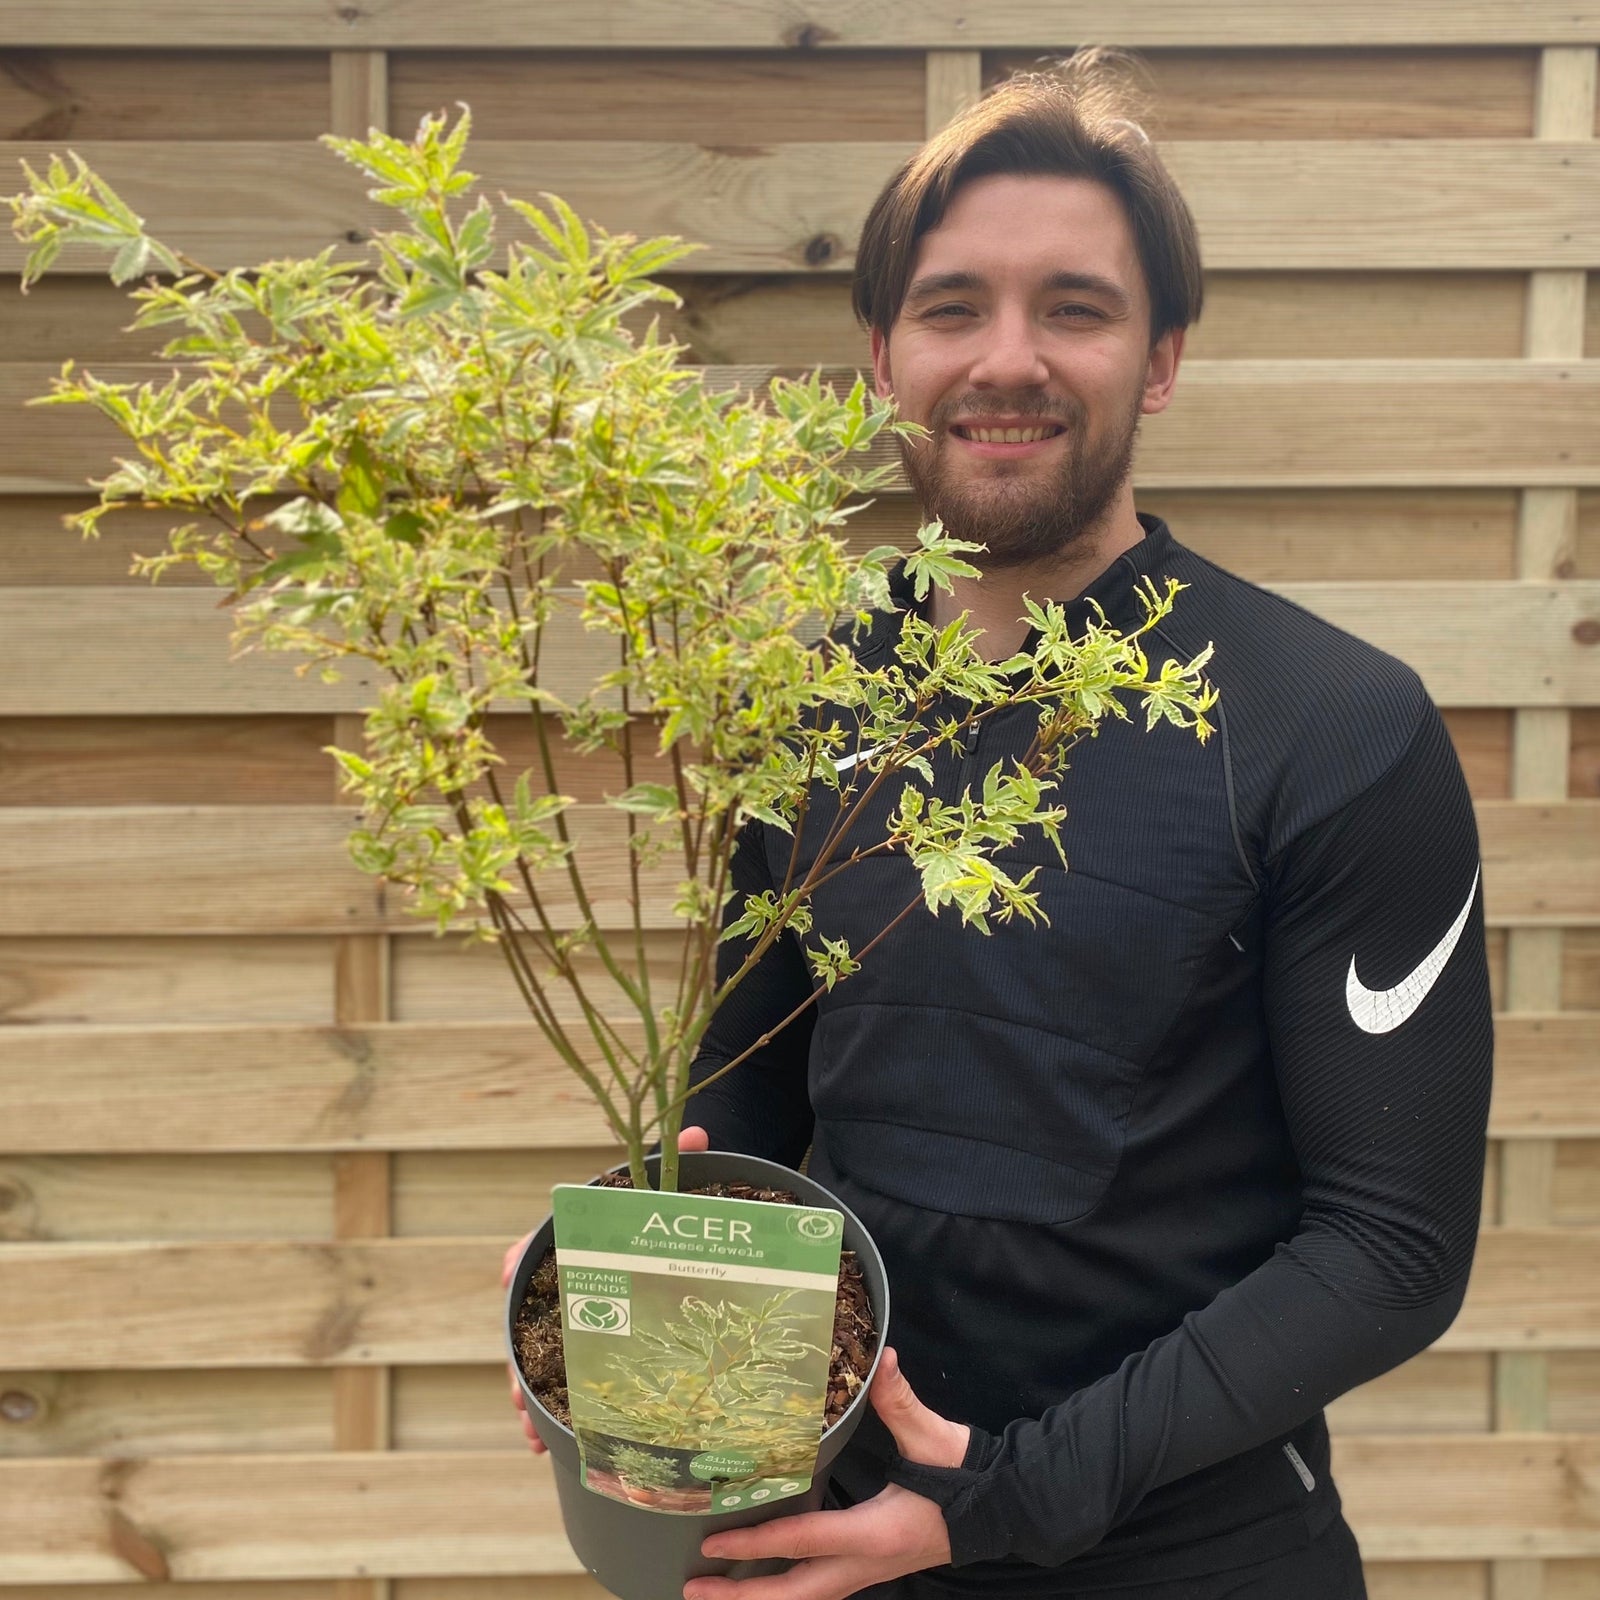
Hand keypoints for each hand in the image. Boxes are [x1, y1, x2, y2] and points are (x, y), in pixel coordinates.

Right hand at [504, 1126, 711, 1453]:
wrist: (675, 1239)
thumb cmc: (663, 1218)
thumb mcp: (671, 1194)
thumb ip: (680, 1162)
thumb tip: (697, 1132)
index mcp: (577, 1243)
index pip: (533, 1246)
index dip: (518, 1259)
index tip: (510, 1271)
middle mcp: (566, 1283)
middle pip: (526, 1317)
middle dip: (517, 1356)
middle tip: (518, 1391)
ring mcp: (575, 1322)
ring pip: (536, 1358)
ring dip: (527, 1394)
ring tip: (531, 1430)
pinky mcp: (589, 1353)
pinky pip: (558, 1383)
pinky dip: (548, 1413)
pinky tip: (545, 1443)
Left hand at [683, 1347, 969, 1599]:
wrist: (1001, 1506)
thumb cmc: (963, 1473)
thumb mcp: (931, 1435)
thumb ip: (900, 1400)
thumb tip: (884, 1358)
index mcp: (874, 1532)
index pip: (805, 1540)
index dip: (757, 1543)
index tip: (713, 1543)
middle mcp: (865, 1564)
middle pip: (794, 1594)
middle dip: (743, 1596)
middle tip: (694, 1588)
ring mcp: (868, 1572)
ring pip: (806, 1599)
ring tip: (715, 1593)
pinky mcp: (871, 1568)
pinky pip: (820, 1590)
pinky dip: (787, 1590)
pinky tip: (765, 1581)